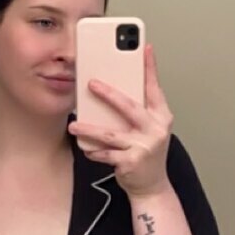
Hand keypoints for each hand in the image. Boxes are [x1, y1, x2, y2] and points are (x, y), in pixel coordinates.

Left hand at [68, 43, 173, 196]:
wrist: (152, 185)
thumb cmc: (146, 152)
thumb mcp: (149, 128)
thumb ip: (139, 108)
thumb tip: (115, 88)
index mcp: (161, 116)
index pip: (154, 87)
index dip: (150, 67)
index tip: (144, 48)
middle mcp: (156, 129)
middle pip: (129, 107)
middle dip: (109, 94)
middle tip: (91, 83)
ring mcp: (144, 146)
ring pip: (111, 133)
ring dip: (89, 128)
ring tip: (73, 125)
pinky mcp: (132, 162)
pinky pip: (106, 153)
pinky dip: (93, 150)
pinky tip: (83, 147)